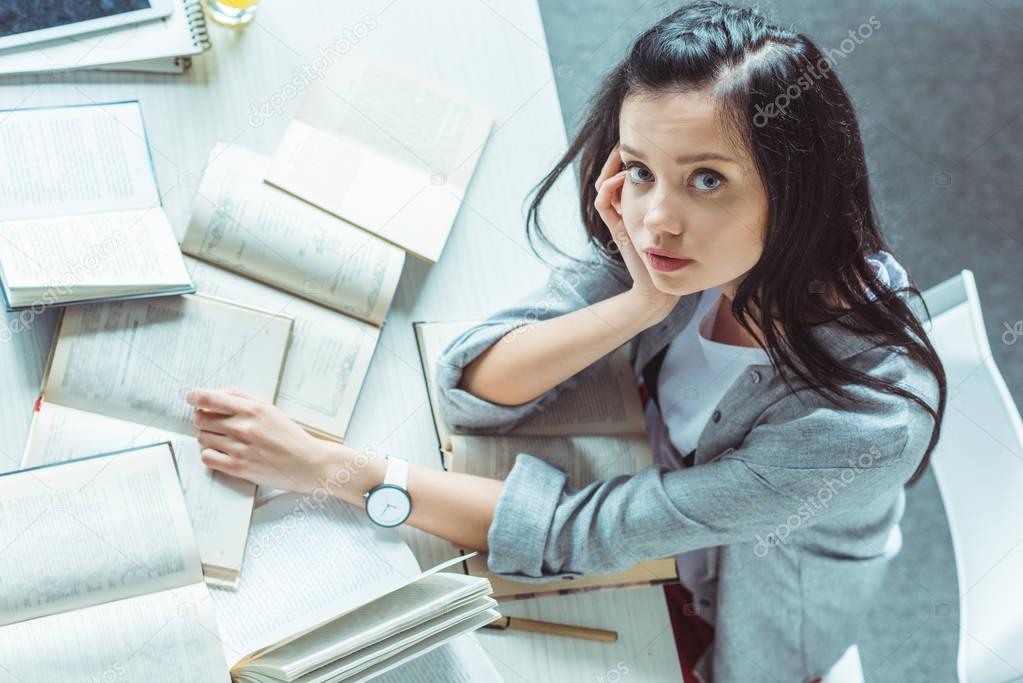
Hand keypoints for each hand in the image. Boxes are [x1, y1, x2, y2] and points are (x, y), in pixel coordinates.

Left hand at [187, 387, 344, 494]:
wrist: (308, 463)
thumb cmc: (290, 436)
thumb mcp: (270, 409)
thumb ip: (243, 398)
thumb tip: (216, 395)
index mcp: (252, 409)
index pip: (210, 398)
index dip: (195, 396)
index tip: (192, 397)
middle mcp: (243, 427)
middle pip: (200, 418)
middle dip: (204, 419)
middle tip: (216, 423)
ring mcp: (238, 448)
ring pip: (202, 438)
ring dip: (209, 437)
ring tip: (226, 440)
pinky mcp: (237, 467)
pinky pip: (207, 457)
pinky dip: (211, 454)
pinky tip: (224, 453)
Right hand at [593, 143, 680, 325]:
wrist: (663, 286)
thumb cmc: (681, 255)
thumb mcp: (689, 219)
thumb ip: (687, 199)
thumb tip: (701, 170)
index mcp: (643, 205)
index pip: (631, 172)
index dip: (635, 154)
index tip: (649, 140)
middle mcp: (628, 209)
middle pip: (614, 173)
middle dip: (621, 155)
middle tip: (632, 139)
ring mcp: (621, 217)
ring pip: (606, 184)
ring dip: (612, 167)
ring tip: (625, 154)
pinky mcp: (617, 227)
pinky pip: (603, 201)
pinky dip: (609, 186)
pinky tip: (625, 177)